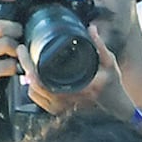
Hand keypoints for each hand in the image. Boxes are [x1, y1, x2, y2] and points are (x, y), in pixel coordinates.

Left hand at [18, 24, 132, 116]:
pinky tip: (39, 80)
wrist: (118, 109)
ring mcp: (62, 109)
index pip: (39, 77)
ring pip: (33, 93)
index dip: (27, 62)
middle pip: (32, 84)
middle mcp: (66, 101)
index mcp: (75, 88)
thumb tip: (91, 28)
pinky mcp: (60, 113)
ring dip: (30, 79)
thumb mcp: (110, 65)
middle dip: (25, 67)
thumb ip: (100, 46)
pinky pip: (39, 101)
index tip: (23, 49)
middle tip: (23, 53)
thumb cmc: (113, 89)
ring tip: (32, 65)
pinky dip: (35, 90)